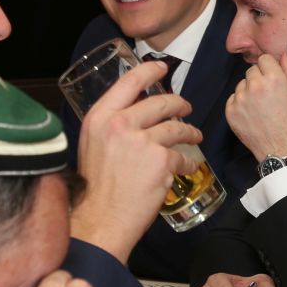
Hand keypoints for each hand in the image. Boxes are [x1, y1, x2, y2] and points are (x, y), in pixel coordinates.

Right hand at [70, 59, 201, 261]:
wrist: (101, 218)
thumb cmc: (96, 187)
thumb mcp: (93, 144)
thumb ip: (111, 126)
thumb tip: (133, 113)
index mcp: (100, 117)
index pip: (129, 82)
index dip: (150, 71)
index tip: (162, 67)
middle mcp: (120, 124)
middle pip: (160, 102)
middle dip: (179, 104)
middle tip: (186, 108)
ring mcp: (142, 141)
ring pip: (176, 128)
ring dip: (189, 132)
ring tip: (194, 136)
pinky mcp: (161, 161)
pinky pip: (182, 157)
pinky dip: (187, 163)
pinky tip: (187, 167)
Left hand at [226, 53, 286, 161]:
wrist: (280, 148)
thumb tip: (283, 55)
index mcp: (274, 78)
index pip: (264, 59)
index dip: (270, 68)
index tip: (273, 78)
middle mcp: (254, 85)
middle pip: (251, 70)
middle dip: (259, 78)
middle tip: (268, 94)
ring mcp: (240, 98)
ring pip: (241, 84)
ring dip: (249, 90)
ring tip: (260, 106)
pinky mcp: (230, 111)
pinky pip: (233, 98)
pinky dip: (240, 103)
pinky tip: (251, 113)